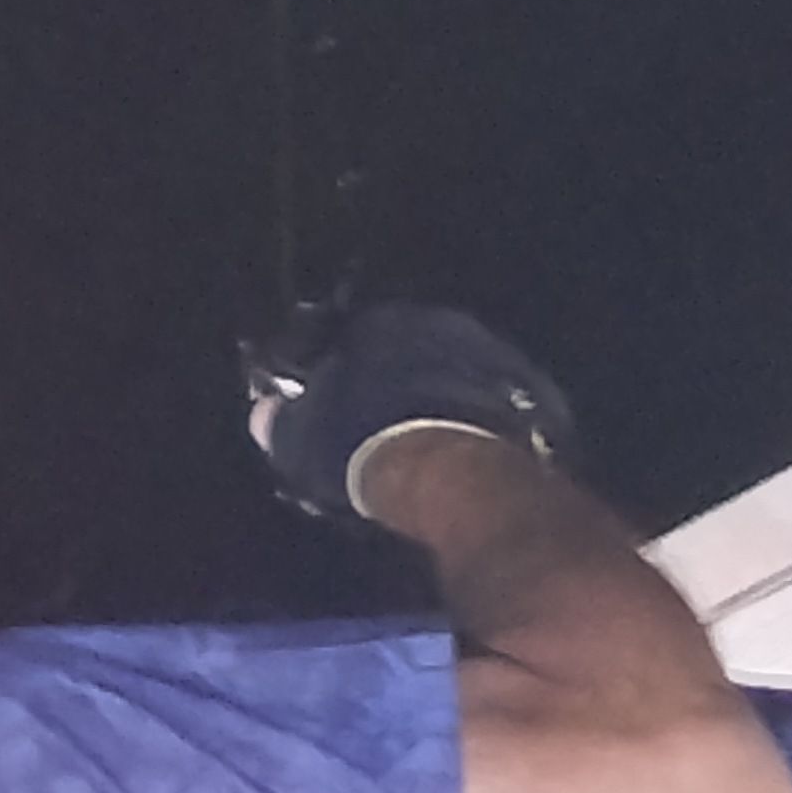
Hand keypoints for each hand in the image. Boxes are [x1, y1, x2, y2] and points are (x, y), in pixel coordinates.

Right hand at [243, 302, 575, 521]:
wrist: (448, 470)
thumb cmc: (361, 446)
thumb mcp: (302, 442)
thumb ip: (281, 422)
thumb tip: (264, 412)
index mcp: (379, 323)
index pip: (354, 333)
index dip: (345, 366)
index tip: (339, 393)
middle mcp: (437, 323)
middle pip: (411, 345)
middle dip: (399, 374)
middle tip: (384, 414)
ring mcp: (488, 351)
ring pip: (454, 366)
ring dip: (441, 390)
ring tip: (425, 431)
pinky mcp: (527, 386)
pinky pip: (491, 394)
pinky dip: (476, 411)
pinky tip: (462, 442)